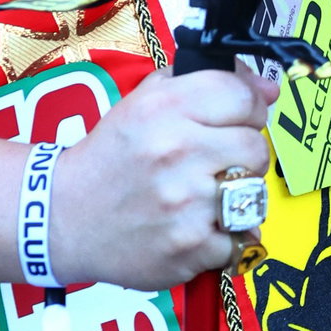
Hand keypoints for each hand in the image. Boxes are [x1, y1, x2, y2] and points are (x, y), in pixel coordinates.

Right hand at [50, 63, 276, 289]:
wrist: (64, 217)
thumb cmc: (112, 157)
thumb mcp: (145, 101)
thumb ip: (205, 82)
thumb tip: (267, 89)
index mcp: (165, 108)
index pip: (244, 98)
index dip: (249, 109)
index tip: (239, 120)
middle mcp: (177, 151)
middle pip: (256, 148)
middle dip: (244, 156)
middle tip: (218, 162)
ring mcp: (186, 203)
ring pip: (254, 195)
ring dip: (238, 198)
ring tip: (207, 196)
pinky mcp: (190, 247)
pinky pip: (239, 239)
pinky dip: (223, 238)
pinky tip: (196, 228)